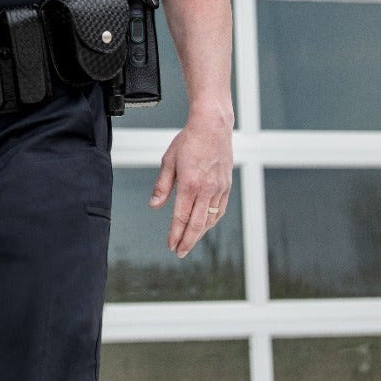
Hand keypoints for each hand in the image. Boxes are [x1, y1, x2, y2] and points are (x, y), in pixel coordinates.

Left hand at [148, 106, 232, 256]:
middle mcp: (207, 189)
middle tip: (180, 252)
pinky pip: (220, 209)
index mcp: (190, 183)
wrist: (213, 127)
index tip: (171, 245)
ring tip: (189, 241)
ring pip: (210, 218)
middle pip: (197, 224)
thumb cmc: (189, 141)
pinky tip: (205, 225)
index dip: (176, 234)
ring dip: (200, 233)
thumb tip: (154, 205)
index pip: (182, 216)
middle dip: (188, 241)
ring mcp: (219, 188)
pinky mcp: (226, 185)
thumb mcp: (169, 161)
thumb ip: (162, 185)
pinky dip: (212, 221)